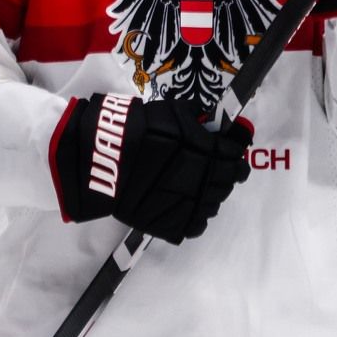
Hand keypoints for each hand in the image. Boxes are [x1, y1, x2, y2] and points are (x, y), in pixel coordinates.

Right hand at [52, 94, 252, 243]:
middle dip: (227, 173)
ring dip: (212, 193)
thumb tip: (218, 121)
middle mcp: (203, 179)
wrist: (101, 159)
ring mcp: (188, 203)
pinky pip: (197, 225)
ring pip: (215, 203)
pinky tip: (188, 204)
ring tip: (198, 186)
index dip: (235, 152)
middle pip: (229, 180)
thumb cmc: (135, 130)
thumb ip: (199, 118)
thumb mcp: (171, 112)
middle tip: (218, 169)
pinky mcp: (171, 223)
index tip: (231, 152)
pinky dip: (197, 216)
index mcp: (207, 151)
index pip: (236, 156)